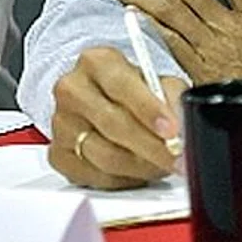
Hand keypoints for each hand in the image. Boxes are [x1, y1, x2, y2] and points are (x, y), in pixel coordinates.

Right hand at [47, 46, 187, 188]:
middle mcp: (72, 89)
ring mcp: (61, 122)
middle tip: (179, 160)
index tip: (172, 131)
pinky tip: (137, 171)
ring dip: (142, 167)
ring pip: (106, 156)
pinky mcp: (58, 153)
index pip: (121, 85)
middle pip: (114, 125)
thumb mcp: (158, 82)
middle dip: (153, 148)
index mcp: (95, 62)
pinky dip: (123, 179)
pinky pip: (95, 176)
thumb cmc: (133, 92)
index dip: (149, 110)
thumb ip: (173, 98)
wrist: (100, 100)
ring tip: (162, 165)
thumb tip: (184, 126)